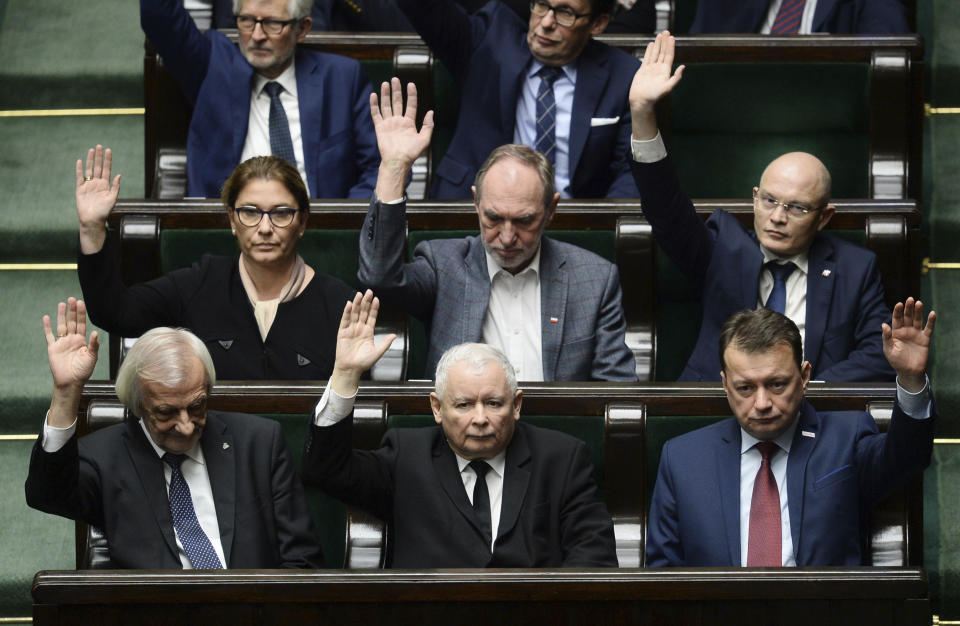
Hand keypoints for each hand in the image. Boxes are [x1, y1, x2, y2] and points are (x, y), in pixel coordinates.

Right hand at [43, 298, 99, 391]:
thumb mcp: (92, 357)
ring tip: (62, 304)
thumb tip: (94, 332)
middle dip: (72, 311)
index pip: (82, 324)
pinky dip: (47, 327)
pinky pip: (49, 336)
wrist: (71, 381)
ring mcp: (62, 343)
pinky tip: (46, 318)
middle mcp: (72, 340)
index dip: (81, 314)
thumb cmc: (83, 370)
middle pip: (72, 322)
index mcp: (82, 341)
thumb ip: (93, 345)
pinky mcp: (53, 348)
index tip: (81, 303)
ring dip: (61, 315)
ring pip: (61, 326)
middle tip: (72, 299)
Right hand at [76, 145, 120, 253]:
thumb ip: (116, 187)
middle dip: (99, 157)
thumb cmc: (104, 211)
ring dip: (90, 160)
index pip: (107, 169)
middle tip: (99, 146)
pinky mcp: (80, 189)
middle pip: (98, 167)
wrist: (93, 220)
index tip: (108, 150)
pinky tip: (80, 161)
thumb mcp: (113, 198)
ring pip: (89, 169)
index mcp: (106, 185)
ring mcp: (88, 185)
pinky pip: (79, 177)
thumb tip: (119, 175)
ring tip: (92, 150)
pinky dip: (79, 169)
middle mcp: (97, 183)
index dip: (107, 160)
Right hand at [329, 290, 395, 395]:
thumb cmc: (363, 363)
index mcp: (368, 332)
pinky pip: (345, 320)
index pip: (371, 317)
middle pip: (363, 312)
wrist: (351, 369)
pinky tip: (350, 304)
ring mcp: (351, 330)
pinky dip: (347, 312)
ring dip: (357, 304)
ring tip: (359, 294)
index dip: (374, 308)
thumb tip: (394, 335)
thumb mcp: (377, 352)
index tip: (377, 299)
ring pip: (354, 314)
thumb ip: (385, 343)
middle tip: (369, 291)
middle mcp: (359, 329)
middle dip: (366, 302)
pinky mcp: (342, 333)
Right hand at [371, 78, 434, 200]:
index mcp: (409, 123)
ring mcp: (389, 123)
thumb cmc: (411, 153)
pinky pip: (376, 114)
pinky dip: (374, 105)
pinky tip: (374, 95)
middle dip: (396, 90)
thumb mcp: (425, 139)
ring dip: (385, 94)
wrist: (398, 161)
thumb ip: (428, 125)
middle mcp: (398, 121)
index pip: (411, 105)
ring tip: (385, 83)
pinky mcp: (380, 128)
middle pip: (397, 102)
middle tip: (395, 79)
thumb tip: (431, 112)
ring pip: (386, 105)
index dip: (411, 94)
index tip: (411, 84)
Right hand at [629, 31, 683, 139]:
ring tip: (659, 35)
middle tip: (666, 32)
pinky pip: (647, 58)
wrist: (642, 101)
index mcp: (665, 71)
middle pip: (663, 52)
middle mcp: (659, 68)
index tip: (671, 37)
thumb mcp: (668, 87)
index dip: (670, 46)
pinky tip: (651, 44)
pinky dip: (649, 50)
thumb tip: (683, 67)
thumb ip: (676, 77)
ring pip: (655, 53)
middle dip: (664, 42)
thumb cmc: (654, 96)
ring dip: (658, 44)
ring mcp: (651, 69)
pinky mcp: (643, 70)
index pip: (669, 56)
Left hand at [882, 297, 934, 392]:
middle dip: (908, 308)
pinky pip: (928, 328)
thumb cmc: (896, 361)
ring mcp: (916, 334)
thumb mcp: (888, 350)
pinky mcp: (925, 339)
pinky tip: (932, 313)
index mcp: (895, 332)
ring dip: (918, 312)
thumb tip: (884, 324)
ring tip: (919, 303)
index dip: (897, 311)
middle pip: (907, 317)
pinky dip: (931, 321)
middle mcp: (906, 331)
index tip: (899, 304)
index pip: (896, 319)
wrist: (909, 371)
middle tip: (910, 299)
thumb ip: (886, 337)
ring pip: (917, 320)